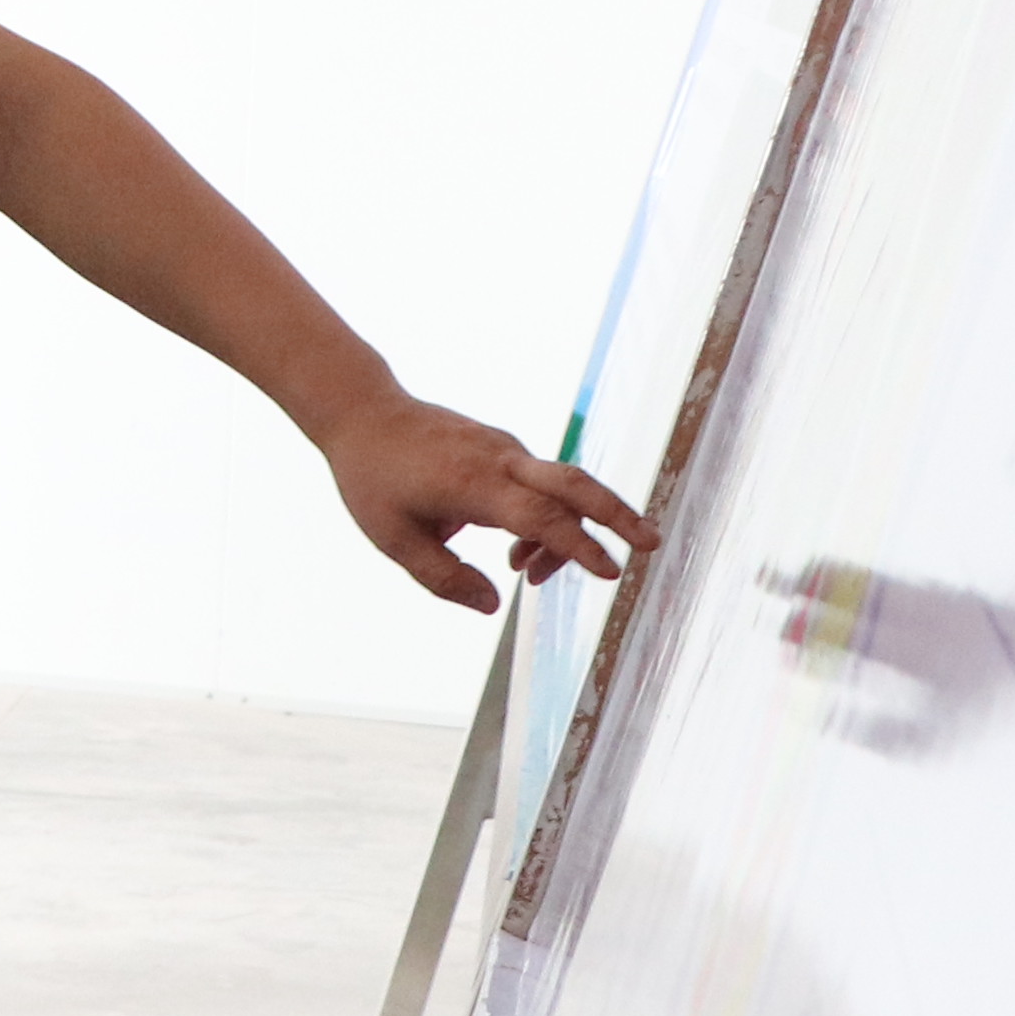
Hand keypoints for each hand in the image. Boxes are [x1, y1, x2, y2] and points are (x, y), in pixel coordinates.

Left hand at [319, 395, 653, 611]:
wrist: (361, 410)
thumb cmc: (372, 476)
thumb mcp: (394, 540)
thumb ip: (444, 578)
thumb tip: (493, 605)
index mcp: (475, 483)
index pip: (542, 517)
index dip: (579, 547)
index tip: (611, 572)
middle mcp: (500, 460)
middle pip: (576, 483)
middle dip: (619, 514)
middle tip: (653, 544)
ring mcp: (504, 448)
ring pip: (560, 488)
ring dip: (566, 533)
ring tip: (533, 574)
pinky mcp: (501, 447)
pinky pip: (540, 483)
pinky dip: (546, 517)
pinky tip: (518, 551)